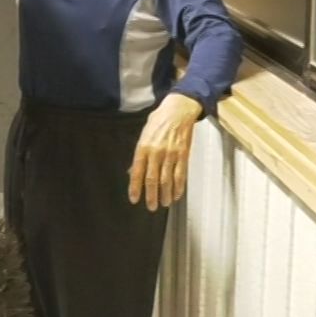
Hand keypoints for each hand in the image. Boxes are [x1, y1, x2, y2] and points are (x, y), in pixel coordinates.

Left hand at [129, 93, 203, 210]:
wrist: (178, 110)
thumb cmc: (158, 121)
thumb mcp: (144, 134)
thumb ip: (138, 154)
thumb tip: (132, 172)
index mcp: (143, 147)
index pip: (136, 172)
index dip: (135, 188)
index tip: (134, 199)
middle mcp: (156, 152)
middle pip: (152, 180)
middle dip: (151, 196)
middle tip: (151, 207)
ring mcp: (171, 154)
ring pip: (167, 180)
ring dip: (165, 194)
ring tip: (164, 203)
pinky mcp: (183, 155)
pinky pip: (181, 175)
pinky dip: (179, 187)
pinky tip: (176, 195)